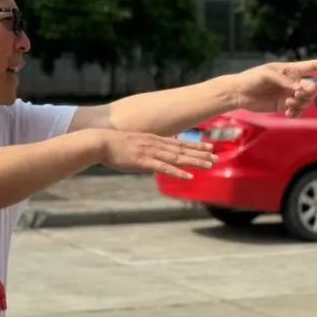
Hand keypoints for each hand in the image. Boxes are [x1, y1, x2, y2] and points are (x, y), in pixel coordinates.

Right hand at [94, 129, 216, 179]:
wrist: (100, 142)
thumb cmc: (113, 145)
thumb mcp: (134, 144)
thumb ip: (145, 149)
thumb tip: (152, 156)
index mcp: (154, 140)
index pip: (179, 143)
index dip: (195, 145)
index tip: (209, 147)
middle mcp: (156, 144)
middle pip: (183, 150)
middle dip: (201, 153)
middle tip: (216, 156)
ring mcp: (151, 152)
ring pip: (178, 158)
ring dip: (195, 161)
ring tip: (210, 165)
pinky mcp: (144, 161)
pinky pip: (165, 168)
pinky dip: (178, 172)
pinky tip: (189, 176)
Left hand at [234, 57, 316, 116]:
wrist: (239, 94)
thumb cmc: (251, 78)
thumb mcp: (267, 75)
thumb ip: (284, 81)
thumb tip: (299, 89)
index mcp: (290, 69)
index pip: (313, 66)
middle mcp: (293, 81)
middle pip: (311, 87)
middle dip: (308, 92)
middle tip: (296, 95)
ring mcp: (289, 94)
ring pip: (305, 101)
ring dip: (300, 104)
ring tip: (287, 105)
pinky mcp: (283, 105)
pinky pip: (297, 110)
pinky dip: (296, 112)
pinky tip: (288, 113)